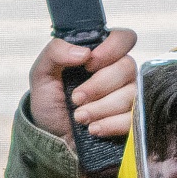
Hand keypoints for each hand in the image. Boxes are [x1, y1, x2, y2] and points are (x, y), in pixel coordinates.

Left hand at [29, 27, 137, 145]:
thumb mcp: (42, 75)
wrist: (52, 139)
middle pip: (127, 66)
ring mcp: (129, 96)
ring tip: (79, 117)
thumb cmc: (50, 104)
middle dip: (98, 85)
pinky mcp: (132, 119)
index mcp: (101, 56)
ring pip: (131, 94)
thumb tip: (84, 52)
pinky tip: (93, 129)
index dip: (110, 49)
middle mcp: (120, 73)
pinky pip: (134, 118)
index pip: (124, 38)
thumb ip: (55, 52)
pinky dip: (111, 124)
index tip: (88, 64)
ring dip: (100, 108)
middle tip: (76, 98)